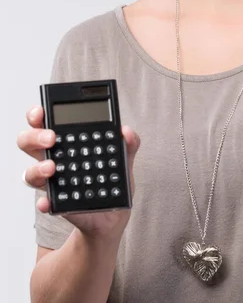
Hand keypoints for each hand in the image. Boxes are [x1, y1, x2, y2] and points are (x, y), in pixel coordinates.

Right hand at [17, 105, 140, 242]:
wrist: (114, 216)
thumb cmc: (113, 180)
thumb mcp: (125, 160)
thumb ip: (129, 144)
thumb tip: (126, 131)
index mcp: (68, 142)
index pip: (46, 123)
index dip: (38, 114)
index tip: (41, 111)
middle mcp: (54, 159)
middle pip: (29, 142)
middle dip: (35, 136)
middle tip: (51, 138)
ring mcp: (53, 182)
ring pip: (30, 172)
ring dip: (38, 168)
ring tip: (52, 168)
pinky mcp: (58, 204)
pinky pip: (45, 203)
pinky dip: (45, 203)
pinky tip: (49, 202)